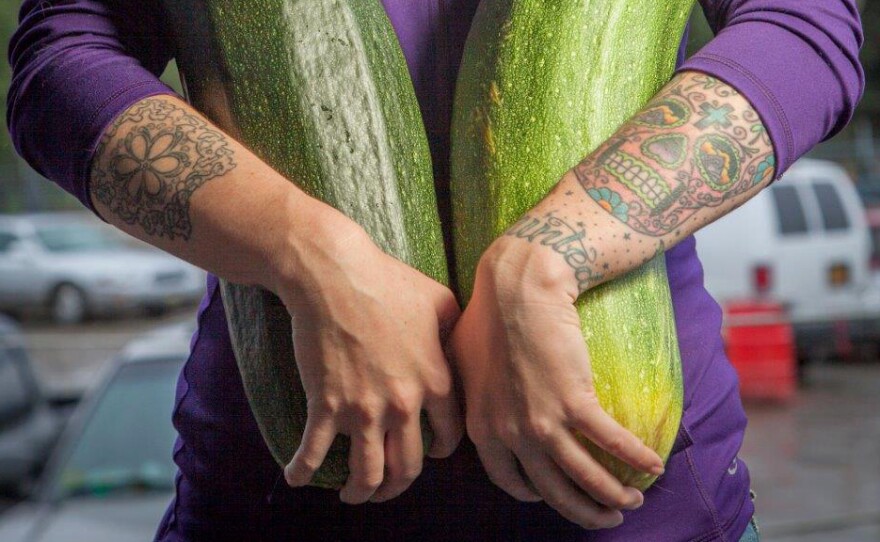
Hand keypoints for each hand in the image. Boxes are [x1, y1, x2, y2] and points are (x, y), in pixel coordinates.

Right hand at [275, 208, 462, 503]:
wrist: (333, 273)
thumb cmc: (387, 281)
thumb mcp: (440, 301)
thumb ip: (456, 331)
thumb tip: (464, 344)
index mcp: (436, 382)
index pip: (449, 438)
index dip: (440, 451)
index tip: (428, 452)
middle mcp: (404, 405)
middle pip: (408, 467)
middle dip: (398, 486)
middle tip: (387, 487)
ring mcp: (364, 409)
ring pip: (367, 474)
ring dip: (360, 493)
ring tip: (352, 495)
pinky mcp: (326, 405)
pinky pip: (314, 453)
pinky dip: (302, 471)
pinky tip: (296, 478)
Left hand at [451, 235, 663, 528]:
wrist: (517, 286)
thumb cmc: (487, 315)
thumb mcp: (462, 364)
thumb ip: (470, 393)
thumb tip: (478, 401)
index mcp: (482, 428)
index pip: (509, 480)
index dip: (535, 493)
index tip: (552, 494)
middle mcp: (510, 433)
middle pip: (552, 490)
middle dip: (582, 511)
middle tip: (605, 516)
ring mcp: (542, 421)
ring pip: (584, 476)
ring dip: (613, 496)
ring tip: (633, 501)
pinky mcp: (574, 401)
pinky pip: (611, 442)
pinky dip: (635, 458)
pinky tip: (652, 466)